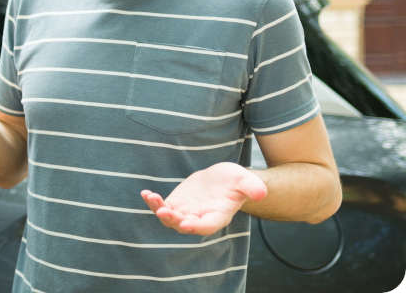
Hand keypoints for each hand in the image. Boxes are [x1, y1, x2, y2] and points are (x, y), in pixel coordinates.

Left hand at [141, 162, 268, 235]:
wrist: (222, 179)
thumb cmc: (236, 181)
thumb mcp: (245, 180)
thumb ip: (252, 187)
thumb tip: (261, 192)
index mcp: (218, 216)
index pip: (207, 226)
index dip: (196, 227)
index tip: (186, 224)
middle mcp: (200, 218)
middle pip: (184, 225)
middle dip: (173, 220)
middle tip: (164, 211)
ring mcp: (186, 212)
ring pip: (169, 218)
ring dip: (159, 210)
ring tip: (151, 197)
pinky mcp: (175, 204)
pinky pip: (162, 207)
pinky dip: (153, 202)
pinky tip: (146, 193)